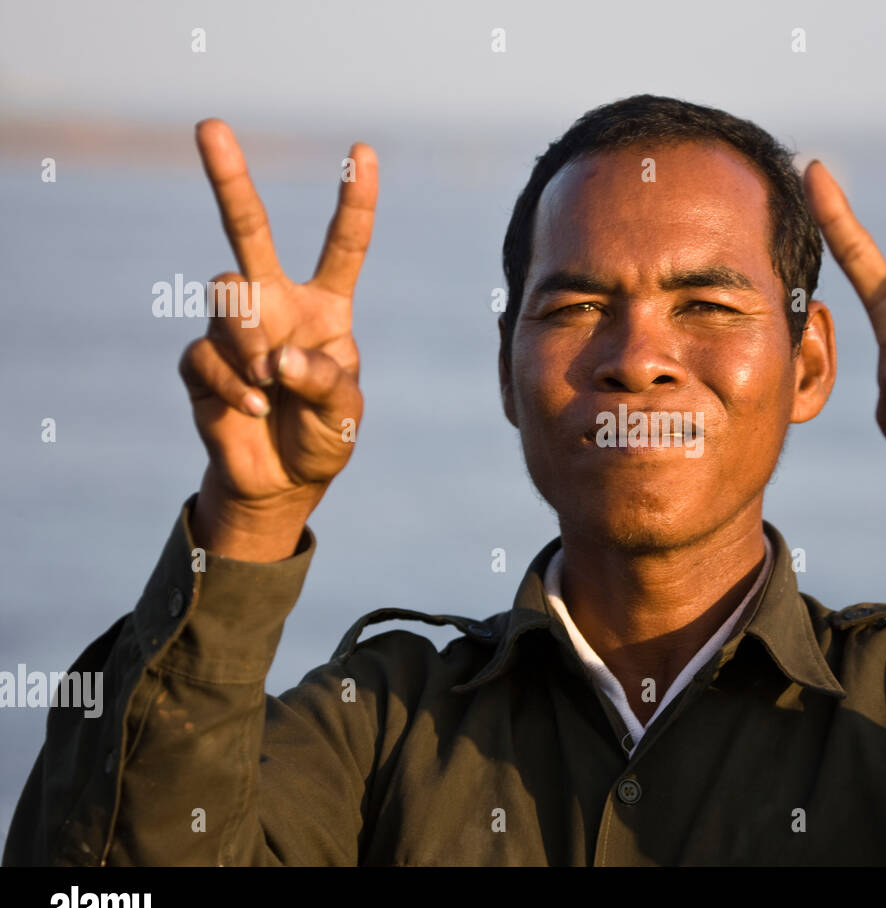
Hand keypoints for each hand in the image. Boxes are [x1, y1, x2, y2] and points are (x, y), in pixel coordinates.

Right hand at [181, 120, 376, 558]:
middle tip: (210, 126)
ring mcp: (236, 330)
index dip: (354, 201)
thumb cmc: (322, 438)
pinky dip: (233, 384)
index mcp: (327, 308)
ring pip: (228, 298)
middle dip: (229, 178)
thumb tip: (281, 359)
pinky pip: (207, 354)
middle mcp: (277, 305)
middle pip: (249, 230)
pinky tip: (254, 408)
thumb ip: (326, 382)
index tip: (364, 152)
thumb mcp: (346, 416)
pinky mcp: (202, 361)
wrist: (280, 483)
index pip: (343, 247)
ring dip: (251, 339)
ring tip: (271, 381)